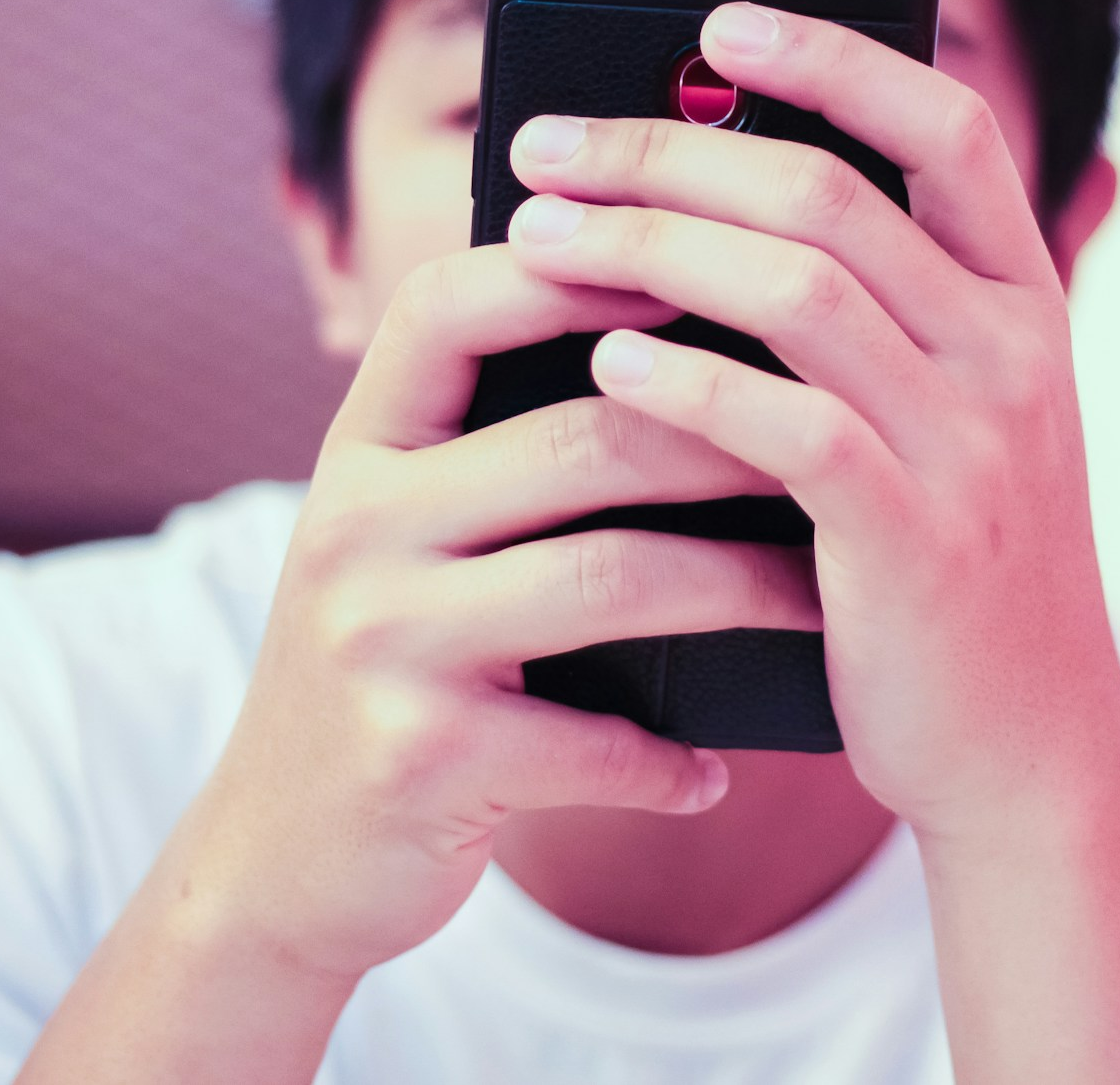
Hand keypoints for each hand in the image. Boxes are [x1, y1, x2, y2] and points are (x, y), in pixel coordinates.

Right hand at [174, 245, 821, 981]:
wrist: (276, 860)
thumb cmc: (387, 668)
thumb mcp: (400, 539)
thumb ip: (490, 449)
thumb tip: (685, 353)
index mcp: (360, 450)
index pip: (449, 308)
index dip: (575, 272)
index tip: (705, 259)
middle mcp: (355, 527)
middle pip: (579, 439)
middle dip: (730, 438)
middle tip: (843, 443)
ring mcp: (380, 642)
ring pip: (608, 576)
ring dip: (738, 586)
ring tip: (817, 595)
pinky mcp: (417, 759)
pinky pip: (590, 742)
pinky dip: (668, 760)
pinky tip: (714, 768)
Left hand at [502, 2, 1119, 841]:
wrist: (1028, 753)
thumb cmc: (947, 564)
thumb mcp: (949, 414)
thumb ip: (876, 310)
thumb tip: (708, 198)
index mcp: (1025, 302)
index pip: (949, 128)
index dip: (834, 58)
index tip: (717, 20)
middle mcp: (1015, 354)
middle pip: (834, 197)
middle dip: (670, 153)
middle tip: (547, 143)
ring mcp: (972, 447)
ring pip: (802, 293)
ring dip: (650, 248)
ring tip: (538, 234)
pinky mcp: (912, 543)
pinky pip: (787, 429)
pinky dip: (686, 380)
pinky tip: (603, 356)